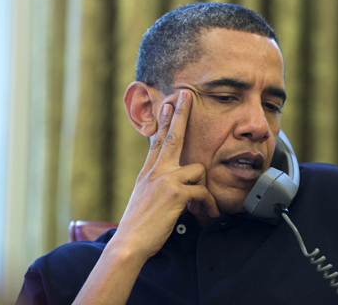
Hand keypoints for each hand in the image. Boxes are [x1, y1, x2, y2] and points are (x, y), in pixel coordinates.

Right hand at [111, 90, 219, 261]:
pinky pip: (202, 191)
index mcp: (149, 172)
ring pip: (198, 169)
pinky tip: (207, 212)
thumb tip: (175, 181)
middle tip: (186, 94)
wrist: (129, 243)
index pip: (158, 140)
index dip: (165, 120)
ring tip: (202, 206)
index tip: (170, 103)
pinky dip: (208, 203)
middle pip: (172, 136)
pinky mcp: (175, 193)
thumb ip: (158, 184)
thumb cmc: (140, 225)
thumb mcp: (145, 197)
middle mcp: (156, 171)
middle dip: (180, 113)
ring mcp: (165, 180)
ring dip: (203, 189)